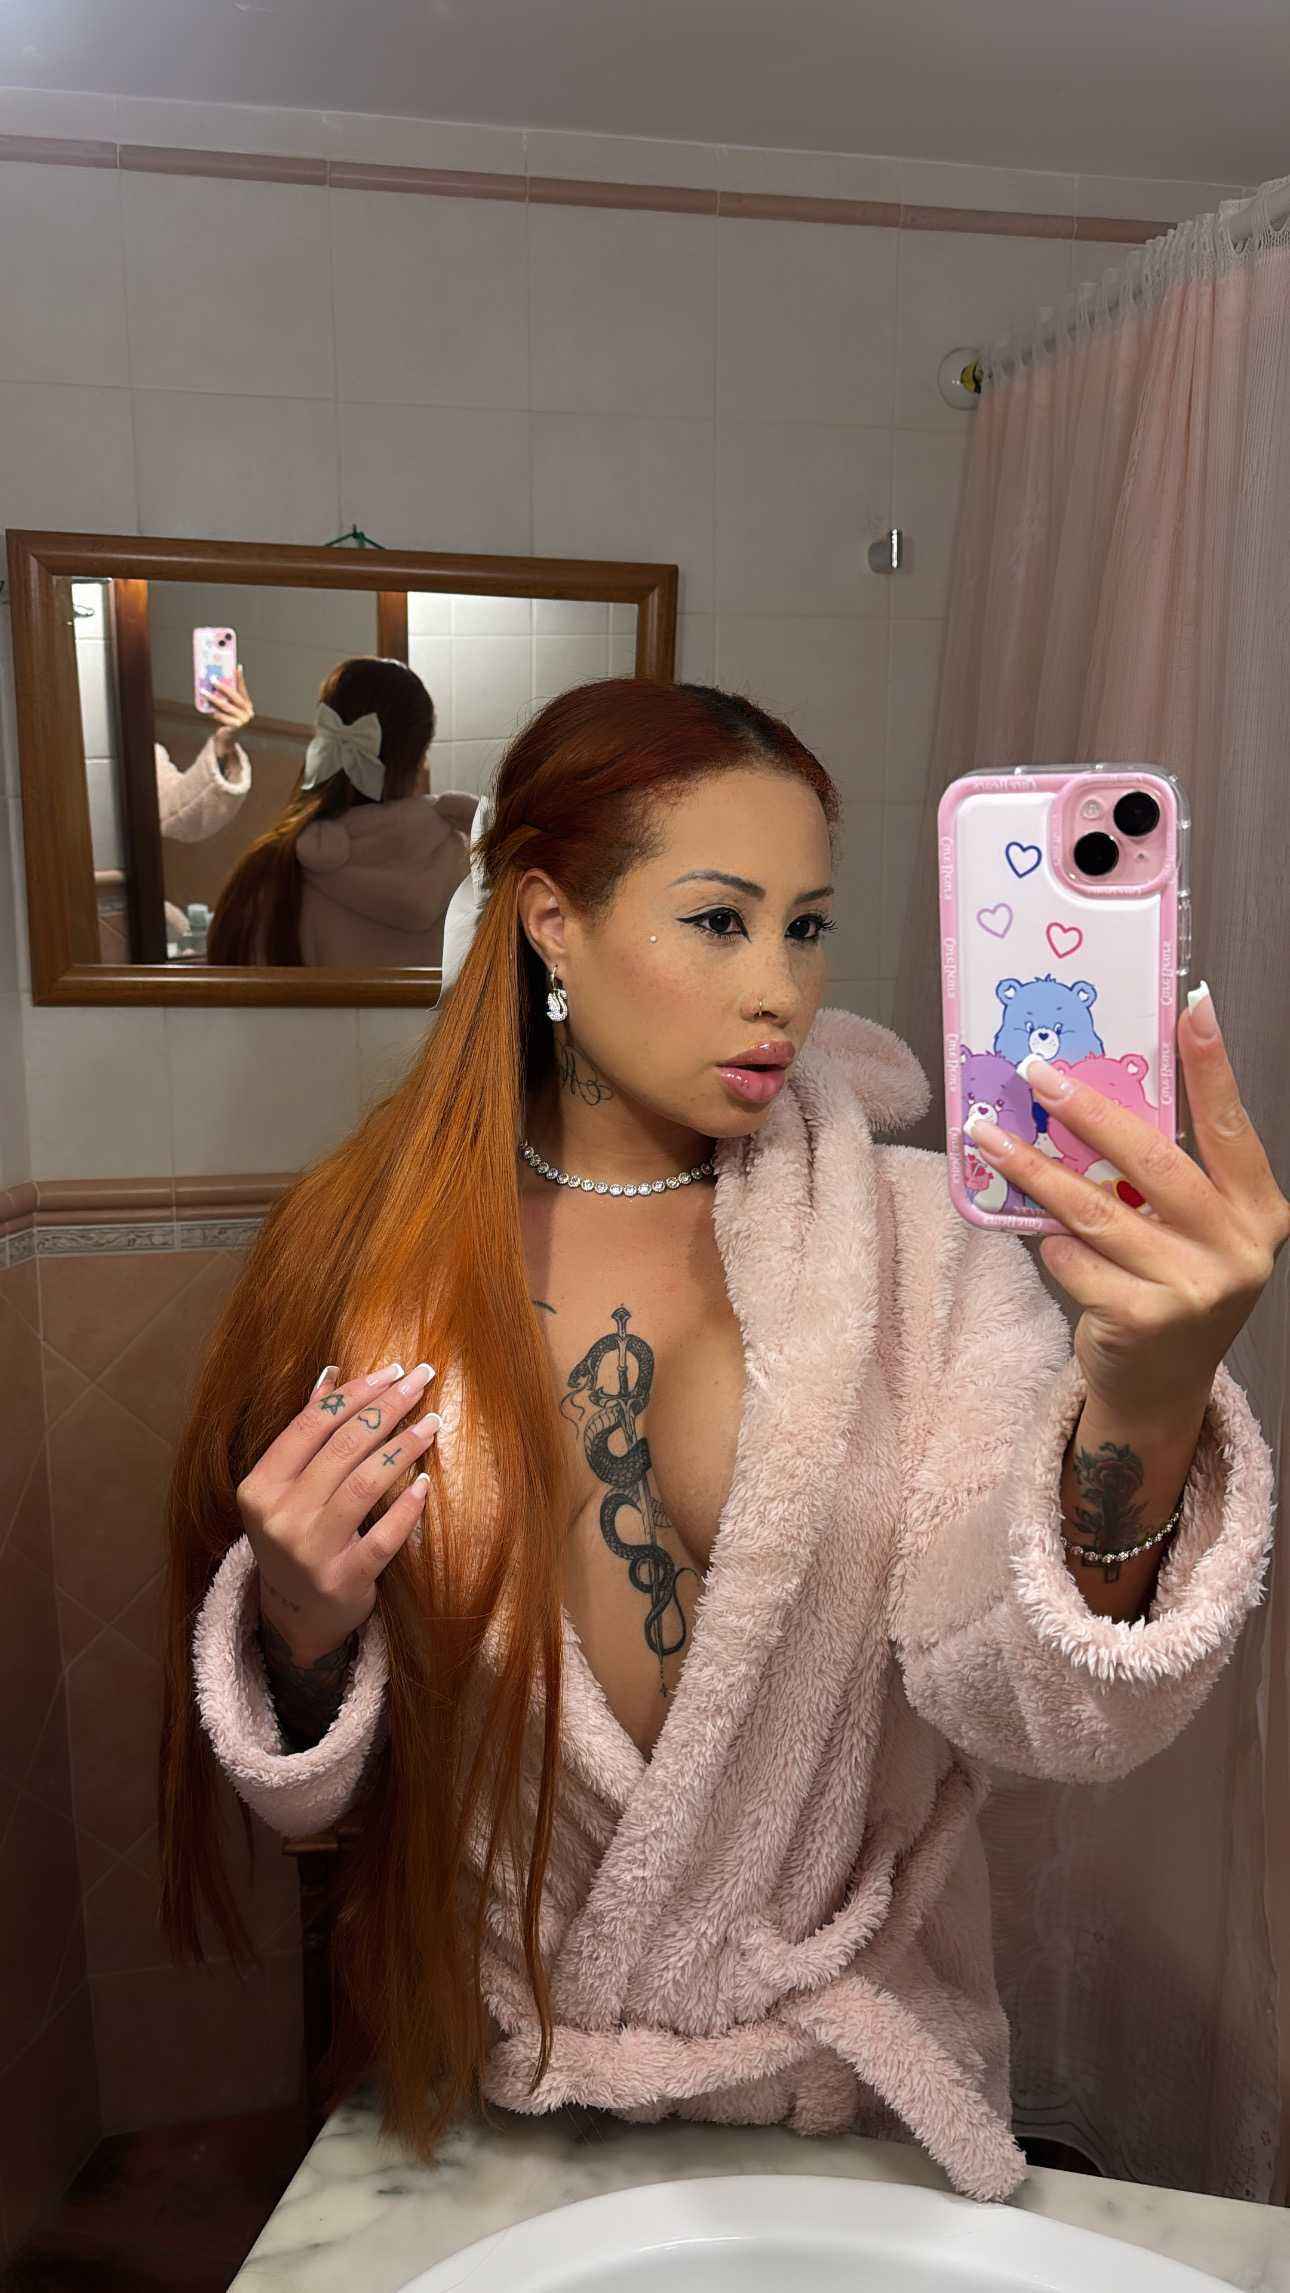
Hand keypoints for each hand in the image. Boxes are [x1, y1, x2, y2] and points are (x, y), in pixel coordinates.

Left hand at [208, 664, 254, 760]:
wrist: (226, 741)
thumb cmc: (225, 722)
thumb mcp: (227, 709)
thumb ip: (224, 699)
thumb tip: (212, 683)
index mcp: (247, 706)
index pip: (243, 689)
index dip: (240, 678)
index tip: (237, 667)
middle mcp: (248, 712)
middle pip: (234, 696)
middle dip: (223, 686)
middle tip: (213, 679)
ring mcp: (243, 720)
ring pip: (226, 706)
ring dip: (213, 698)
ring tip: (203, 692)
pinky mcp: (236, 727)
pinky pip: (222, 716)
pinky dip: (214, 713)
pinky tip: (208, 710)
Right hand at [236, 1359, 439, 1662]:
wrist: (294, 1616)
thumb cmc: (296, 1536)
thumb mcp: (285, 1488)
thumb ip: (305, 1433)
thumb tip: (330, 1373)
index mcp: (259, 1488)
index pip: (311, 1426)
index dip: (355, 1394)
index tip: (393, 1371)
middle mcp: (280, 1518)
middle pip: (342, 1449)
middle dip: (386, 1408)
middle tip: (421, 1381)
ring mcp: (311, 1553)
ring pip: (363, 1485)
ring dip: (403, 1447)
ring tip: (432, 1422)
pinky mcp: (344, 1581)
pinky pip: (383, 1537)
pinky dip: (406, 1508)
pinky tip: (426, 1483)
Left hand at [964, 986, 1289, 1421]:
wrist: (1162, 1390)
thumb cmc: (1171, 1289)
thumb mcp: (1191, 1233)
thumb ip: (1165, 1181)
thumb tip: (1092, 1097)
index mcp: (1257, 1213)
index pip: (1230, 1126)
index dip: (1212, 1065)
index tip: (1193, 1004)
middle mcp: (1236, 1249)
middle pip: (1151, 1160)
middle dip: (1088, 1111)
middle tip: (1040, 1072)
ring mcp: (1193, 1288)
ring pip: (1095, 1209)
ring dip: (1033, 1169)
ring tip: (988, 1136)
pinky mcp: (1144, 1319)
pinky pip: (1075, 1260)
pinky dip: (1052, 1245)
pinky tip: (1045, 1238)